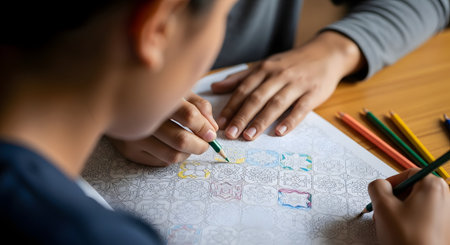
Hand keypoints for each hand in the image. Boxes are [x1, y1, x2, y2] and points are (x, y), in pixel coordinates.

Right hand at [109, 92, 217, 165]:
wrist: (110, 101)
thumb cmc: (152, 96)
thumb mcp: (176, 92)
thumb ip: (198, 106)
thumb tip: (212, 128)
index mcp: (157, 96)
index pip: (189, 115)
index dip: (204, 127)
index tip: (211, 133)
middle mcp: (143, 118)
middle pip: (181, 140)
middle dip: (200, 145)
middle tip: (206, 143)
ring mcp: (134, 137)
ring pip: (172, 155)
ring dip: (188, 154)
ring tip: (191, 145)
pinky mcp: (129, 151)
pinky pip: (160, 162)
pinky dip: (173, 157)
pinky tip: (173, 147)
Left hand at [211, 31, 363, 139]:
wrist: (326, 54)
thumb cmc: (291, 63)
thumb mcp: (265, 65)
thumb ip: (240, 78)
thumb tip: (215, 87)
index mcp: (264, 69)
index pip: (244, 89)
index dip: (231, 106)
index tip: (220, 123)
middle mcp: (278, 75)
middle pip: (257, 98)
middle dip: (242, 117)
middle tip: (230, 134)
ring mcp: (297, 84)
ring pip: (276, 103)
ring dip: (261, 120)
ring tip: (249, 136)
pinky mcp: (313, 93)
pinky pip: (300, 108)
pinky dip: (290, 120)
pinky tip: (280, 132)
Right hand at [368, 169, 449, 244]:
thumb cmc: (408, 238)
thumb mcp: (383, 206)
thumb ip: (376, 187)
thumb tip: (378, 185)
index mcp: (433, 186)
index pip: (407, 174)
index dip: (390, 184)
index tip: (381, 197)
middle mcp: (445, 196)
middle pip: (412, 189)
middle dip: (394, 201)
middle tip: (384, 214)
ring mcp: (446, 213)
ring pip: (415, 204)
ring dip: (399, 212)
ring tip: (392, 226)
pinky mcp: (444, 227)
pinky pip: (423, 216)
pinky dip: (410, 221)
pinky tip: (402, 233)